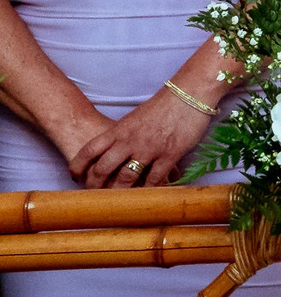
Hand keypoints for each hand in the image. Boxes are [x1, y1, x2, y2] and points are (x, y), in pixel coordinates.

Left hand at [67, 90, 214, 187]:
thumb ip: (123, 134)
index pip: (89, 150)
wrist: (188, 94)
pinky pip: (155, 178)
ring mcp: (149, 149)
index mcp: (119, 130)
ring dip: (120, 192)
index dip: (78, 166)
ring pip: (126, 177)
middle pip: (103, 169)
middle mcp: (130, 141)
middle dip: (96, 186)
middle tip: (95, 196)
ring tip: (118, 202)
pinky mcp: (169, 154)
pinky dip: (149, 190)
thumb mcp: (135, 118)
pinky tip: (147, 195)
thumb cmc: (163, 105)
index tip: (75, 177)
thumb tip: (114, 150)